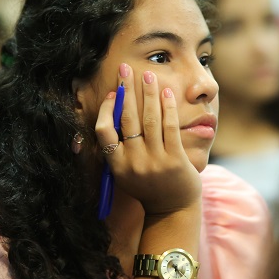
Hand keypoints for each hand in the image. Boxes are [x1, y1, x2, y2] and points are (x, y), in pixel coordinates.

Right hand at [95, 63, 201, 217]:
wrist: (172, 210)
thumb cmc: (148, 186)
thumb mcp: (125, 172)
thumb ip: (117, 148)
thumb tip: (113, 112)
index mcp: (116, 165)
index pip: (103, 131)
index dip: (106, 109)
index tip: (111, 93)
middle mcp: (133, 163)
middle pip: (126, 119)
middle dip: (126, 90)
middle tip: (126, 69)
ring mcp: (154, 161)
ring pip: (149, 119)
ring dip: (148, 93)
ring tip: (148, 75)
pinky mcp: (175, 160)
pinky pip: (170, 127)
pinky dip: (167, 108)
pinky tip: (167, 93)